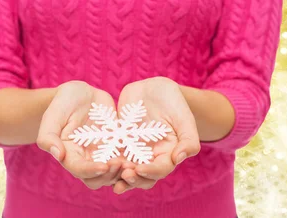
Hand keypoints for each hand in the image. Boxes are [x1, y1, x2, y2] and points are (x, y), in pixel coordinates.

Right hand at [37, 81, 123, 189]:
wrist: (82, 94)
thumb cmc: (64, 102)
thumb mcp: (54, 113)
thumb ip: (48, 135)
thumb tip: (57, 155)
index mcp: (68, 154)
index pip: (79, 170)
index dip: (91, 170)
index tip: (104, 165)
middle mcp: (85, 160)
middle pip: (97, 179)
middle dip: (110, 175)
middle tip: (122, 164)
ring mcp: (102, 156)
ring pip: (113, 175)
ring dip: (123, 173)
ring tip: (133, 163)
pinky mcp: (116, 149)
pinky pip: (126, 161)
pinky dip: (133, 163)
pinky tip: (142, 157)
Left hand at [112, 77, 200, 193]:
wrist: (154, 89)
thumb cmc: (174, 102)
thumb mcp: (184, 118)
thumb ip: (189, 139)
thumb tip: (179, 158)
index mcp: (168, 154)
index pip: (161, 169)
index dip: (151, 172)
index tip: (140, 169)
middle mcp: (151, 157)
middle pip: (143, 177)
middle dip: (133, 179)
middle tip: (124, 175)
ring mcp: (134, 152)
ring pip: (126, 171)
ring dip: (118, 176)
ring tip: (110, 176)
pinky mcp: (119, 144)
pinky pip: (112, 156)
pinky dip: (106, 162)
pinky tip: (97, 163)